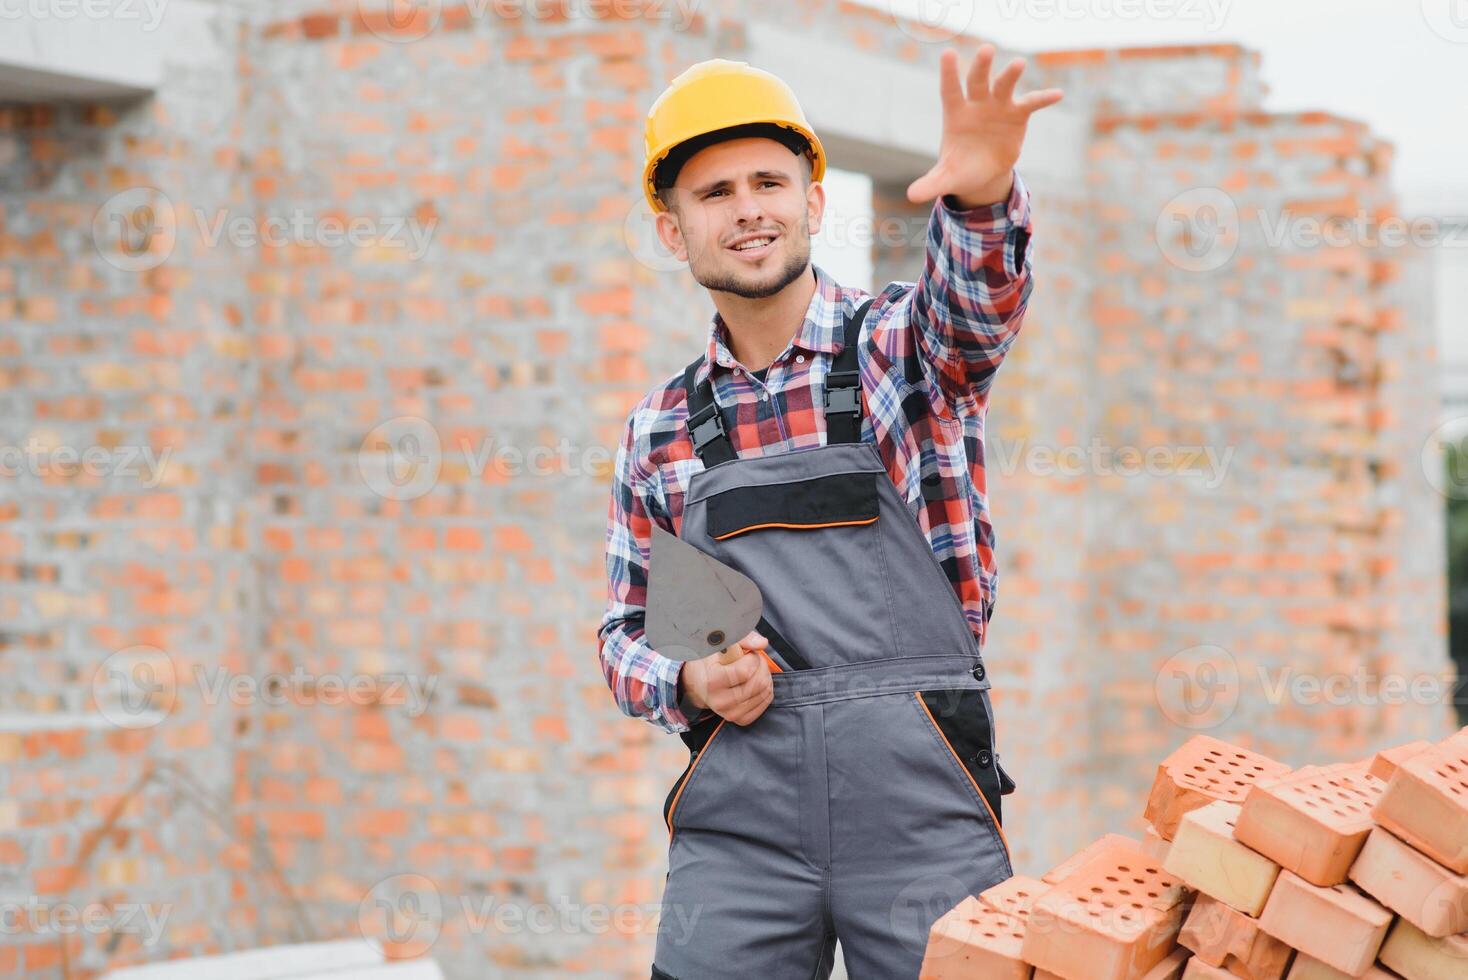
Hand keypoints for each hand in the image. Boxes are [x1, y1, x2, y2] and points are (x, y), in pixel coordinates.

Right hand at [680, 630, 772, 725]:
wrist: (696, 683)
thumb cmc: (710, 660)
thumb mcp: (721, 644)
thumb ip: (743, 639)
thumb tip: (763, 643)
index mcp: (712, 682)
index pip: (746, 671)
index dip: (752, 658)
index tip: (746, 653)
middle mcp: (721, 702)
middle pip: (759, 682)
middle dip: (761, 665)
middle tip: (752, 659)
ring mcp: (731, 713)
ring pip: (765, 691)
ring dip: (765, 675)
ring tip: (752, 669)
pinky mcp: (741, 719)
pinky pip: (766, 701)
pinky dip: (765, 688)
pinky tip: (755, 681)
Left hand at [907, 45, 1063, 209]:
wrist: (984, 172)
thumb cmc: (961, 169)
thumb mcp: (946, 178)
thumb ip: (930, 183)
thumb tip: (911, 195)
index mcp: (956, 115)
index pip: (950, 90)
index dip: (948, 73)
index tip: (948, 53)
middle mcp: (977, 104)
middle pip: (978, 81)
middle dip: (981, 66)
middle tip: (986, 49)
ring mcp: (998, 106)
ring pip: (1004, 86)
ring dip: (1010, 75)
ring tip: (1018, 63)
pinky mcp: (1017, 114)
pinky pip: (1031, 103)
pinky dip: (1043, 98)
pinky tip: (1057, 94)